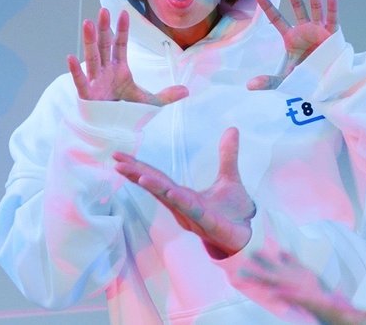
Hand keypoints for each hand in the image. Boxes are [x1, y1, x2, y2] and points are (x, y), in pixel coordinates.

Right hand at [67, 8, 188, 105]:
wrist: (112, 130)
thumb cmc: (125, 113)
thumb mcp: (149, 102)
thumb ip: (167, 95)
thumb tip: (187, 90)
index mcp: (119, 69)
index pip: (120, 44)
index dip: (122, 29)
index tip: (124, 12)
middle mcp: (106, 71)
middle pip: (105, 45)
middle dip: (104, 28)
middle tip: (104, 10)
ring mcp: (95, 81)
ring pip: (92, 57)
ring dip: (90, 41)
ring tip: (87, 23)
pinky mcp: (87, 94)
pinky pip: (80, 81)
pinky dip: (75, 70)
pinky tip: (70, 57)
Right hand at [114, 127, 254, 257]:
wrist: (248, 236)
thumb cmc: (233, 212)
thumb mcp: (230, 178)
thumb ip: (227, 155)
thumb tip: (232, 128)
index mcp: (184, 195)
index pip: (157, 178)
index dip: (138, 167)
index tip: (119, 156)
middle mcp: (183, 205)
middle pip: (156, 187)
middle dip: (137, 174)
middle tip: (117, 162)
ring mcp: (194, 215)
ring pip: (170, 199)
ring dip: (155, 187)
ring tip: (138, 175)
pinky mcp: (209, 223)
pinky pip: (193, 211)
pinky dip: (182, 201)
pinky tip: (172, 193)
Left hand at [239, 248, 365, 324]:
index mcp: (337, 312)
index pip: (311, 298)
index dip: (290, 288)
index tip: (271, 280)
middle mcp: (323, 311)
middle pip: (290, 292)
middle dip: (267, 279)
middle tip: (241, 267)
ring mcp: (321, 307)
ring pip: (290, 287)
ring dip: (270, 274)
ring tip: (245, 264)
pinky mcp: (324, 301)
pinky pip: (301, 284)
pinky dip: (287, 269)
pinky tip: (276, 257)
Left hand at [249, 0, 337, 89]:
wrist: (326, 83)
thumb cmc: (306, 77)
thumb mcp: (285, 79)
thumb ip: (269, 80)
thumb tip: (249, 86)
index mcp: (291, 37)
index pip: (277, 19)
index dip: (268, 7)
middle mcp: (305, 29)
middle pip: (298, 6)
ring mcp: (319, 29)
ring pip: (315, 6)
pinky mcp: (332, 35)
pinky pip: (332, 19)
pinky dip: (332, 7)